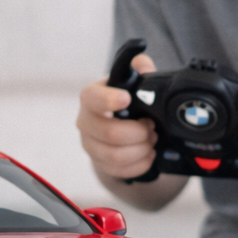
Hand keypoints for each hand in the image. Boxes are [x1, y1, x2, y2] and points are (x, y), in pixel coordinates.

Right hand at [77, 53, 158, 180]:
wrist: (116, 126)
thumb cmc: (124, 102)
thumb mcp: (131, 81)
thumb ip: (140, 68)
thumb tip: (144, 66)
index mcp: (91, 98)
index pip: (92, 98)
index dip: (109, 99)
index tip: (127, 99)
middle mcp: (86, 122)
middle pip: (109, 133)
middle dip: (138, 132)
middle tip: (151, 126)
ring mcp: (91, 146)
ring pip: (116, 156)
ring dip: (141, 149)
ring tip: (151, 140)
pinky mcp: (100, 163)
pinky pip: (120, 170)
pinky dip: (140, 164)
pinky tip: (148, 154)